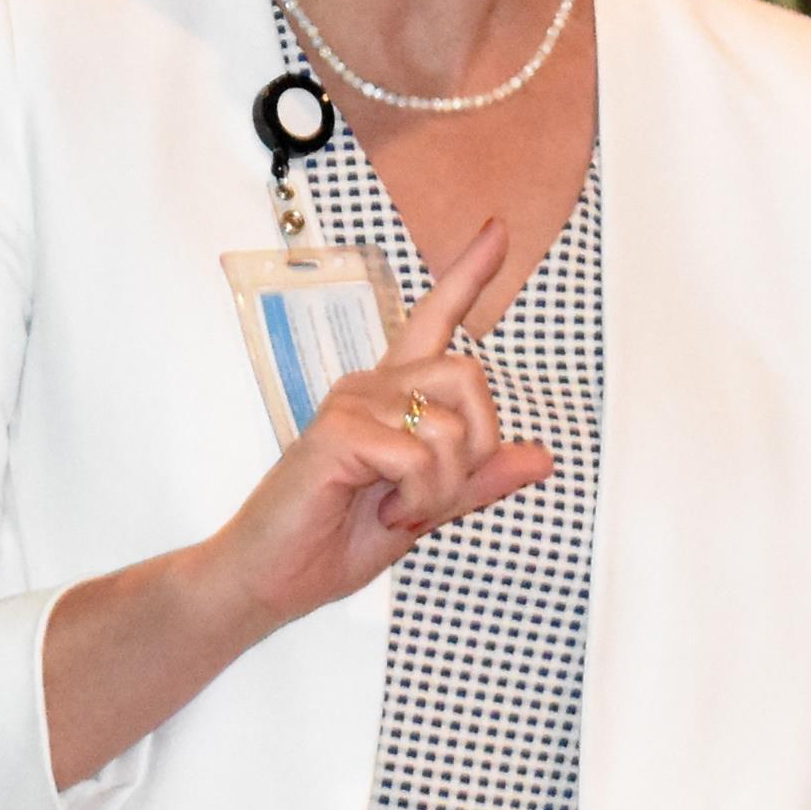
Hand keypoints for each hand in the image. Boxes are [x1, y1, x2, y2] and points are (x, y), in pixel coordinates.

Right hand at [209, 218, 552, 629]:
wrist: (268, 580)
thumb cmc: (334, 542)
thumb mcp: (424, 511)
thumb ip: (477, 481)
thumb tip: (542, 457)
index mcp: (391, 396)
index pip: (434, 320)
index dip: (469, 275)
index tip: (499, 229)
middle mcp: (372, 386)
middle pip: (470, 376)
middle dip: (477, 447)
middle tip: (436, 495)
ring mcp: (351, 403)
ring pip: (449, 427)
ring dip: (443, 487)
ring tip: (400, 508)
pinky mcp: (337, 431)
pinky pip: (416, 455)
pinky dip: (417, 497)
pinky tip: (384, 511)